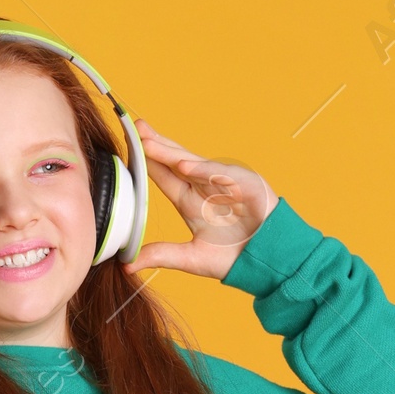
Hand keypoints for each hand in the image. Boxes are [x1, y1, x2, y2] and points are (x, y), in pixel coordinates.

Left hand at [125, 121, 278, 281]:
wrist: (268, 262)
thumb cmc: (234, 258)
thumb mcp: (191, 258)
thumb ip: (161, 255)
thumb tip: (126, 265)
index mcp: (190, 202)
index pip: (164, 176)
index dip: (146, 161)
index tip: (129, 145)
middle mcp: (204, 187)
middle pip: (176, 160)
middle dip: (156, 144)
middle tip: (135, 128)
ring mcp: (224, 182)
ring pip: (194, 162)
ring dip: (171, 153)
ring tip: (149, 143)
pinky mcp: (244, 183)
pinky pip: (220, 174)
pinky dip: (202, 170)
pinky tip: (183, 165)